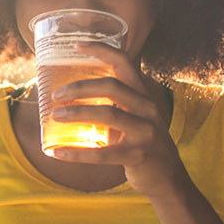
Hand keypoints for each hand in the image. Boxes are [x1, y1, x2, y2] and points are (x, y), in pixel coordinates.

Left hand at [50, 42, 185, 196]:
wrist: (168, 178)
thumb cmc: (142, 145)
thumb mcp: (134, 119)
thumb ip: (113, 107)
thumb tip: (72, 100)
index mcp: (142, 96)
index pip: (124, 63)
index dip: (102, 50)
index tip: (77, 45)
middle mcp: (147, 109)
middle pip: (111, 86)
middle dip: (80, 87)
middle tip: (56, 95)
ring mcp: (145, 132)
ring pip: (108, 114)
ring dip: (77, 113)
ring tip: (55, 116)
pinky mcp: (138, 155)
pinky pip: (103, 154)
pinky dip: (77, 153)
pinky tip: (57, 153)